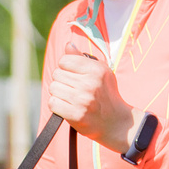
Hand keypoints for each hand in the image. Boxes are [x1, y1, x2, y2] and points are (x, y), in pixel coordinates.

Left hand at [44, 23, 140, 152]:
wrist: (116, 123)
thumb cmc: (106, 95)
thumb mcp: (100, 72)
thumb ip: (82, 58)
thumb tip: (68, 45)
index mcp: (95, 70)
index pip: (64, 60)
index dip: (66, 68)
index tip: (74, 76)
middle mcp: (89, 83)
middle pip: (57, 74)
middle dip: (62, 81)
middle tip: (73, 89)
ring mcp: (82, 100)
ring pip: (53, 88)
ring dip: (58, 93)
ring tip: (70, 98)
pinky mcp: (76, 115)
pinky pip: (53, 103)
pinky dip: (57, 105)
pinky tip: (67, 107)